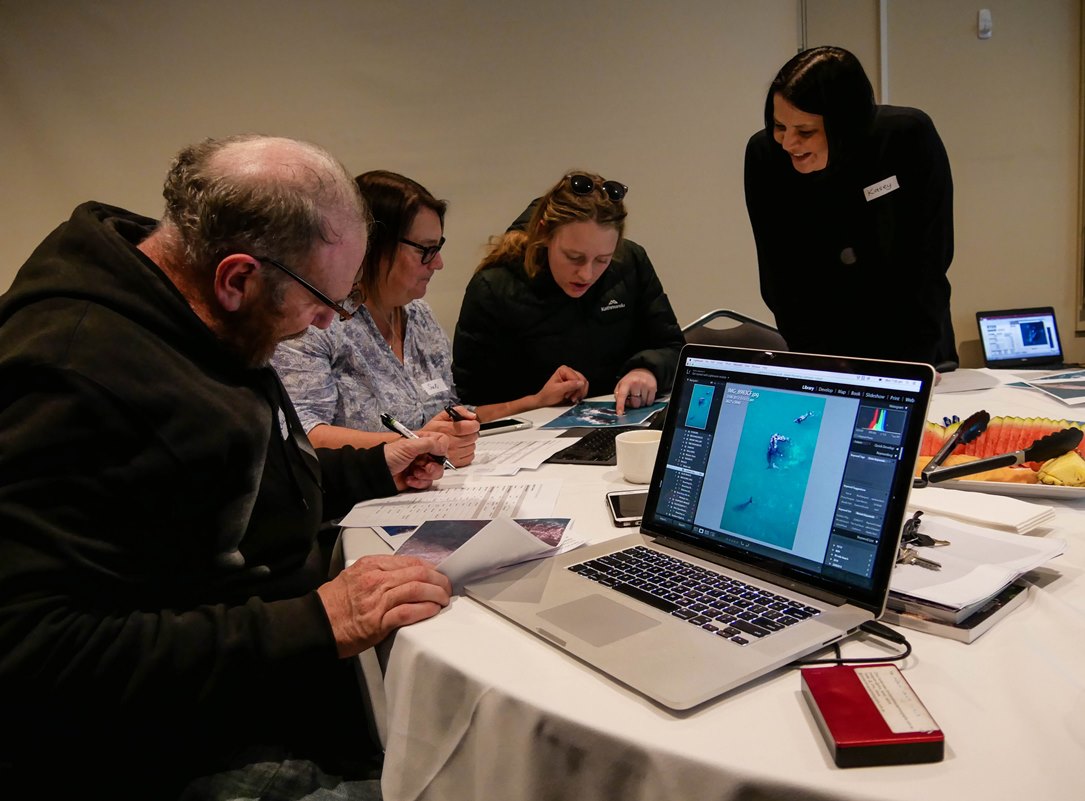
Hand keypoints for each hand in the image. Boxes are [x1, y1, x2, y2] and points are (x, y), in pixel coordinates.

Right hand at [317, 554, 452, 656]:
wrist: (315, 624)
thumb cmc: (333, 603)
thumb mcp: (354, 576)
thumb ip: (377, 573)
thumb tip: (403, 575)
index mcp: (371, 565)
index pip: (410, 561)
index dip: (429, 567)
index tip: (437, 574)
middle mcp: (376, 579)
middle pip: (418, 572)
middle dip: (438, 580)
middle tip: (446, 587)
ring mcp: (378, 599)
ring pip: (417, 589)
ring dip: (436, 594)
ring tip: (443, 599)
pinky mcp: (379, 621)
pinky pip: (408, 611)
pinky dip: (425, 610)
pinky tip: (432, 610)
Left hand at [385, 432, 448, 490]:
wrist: (378, 473)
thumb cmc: (389, 456)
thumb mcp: (410, 446)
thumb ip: (429, 444)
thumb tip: (444, 447)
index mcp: (422, 441)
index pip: (441, 442)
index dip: (441, 449)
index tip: (435, 453)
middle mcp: (424, 453)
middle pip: (441, 460)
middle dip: (434, 466)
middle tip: (426, 467)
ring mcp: (422, 467)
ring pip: (436, 473)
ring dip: (426, 475)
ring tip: (414, 473)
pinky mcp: (418, 479)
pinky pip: (428, 483)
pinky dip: (419, 482)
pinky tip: (409, 479)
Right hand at [423, 407, 479, 466]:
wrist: (421, 446)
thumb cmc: (432, 431)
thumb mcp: (442, 416)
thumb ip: (459, 411)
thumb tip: (472, 416)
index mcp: (447, 429)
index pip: (470, 427)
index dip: (473, 424)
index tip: (470, 424)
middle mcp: (450, 442)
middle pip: (473, 437)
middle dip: (471, 433)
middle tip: (463, 432)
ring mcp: (453, 454)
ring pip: (472, 447)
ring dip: (469, 443)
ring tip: (460, 440)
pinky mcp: (455, 463)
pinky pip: (470, 457)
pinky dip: (467, 453)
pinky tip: (460, 448)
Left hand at [534, 365, 588, 407]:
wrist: (546, 401)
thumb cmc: (548, 395)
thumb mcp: (558, 390)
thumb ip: (569, 385)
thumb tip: (580, 383)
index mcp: (564, 370)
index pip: (576, 378)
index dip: (574, 388)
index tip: (567, 395)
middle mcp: (569, 372)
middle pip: (582, 380)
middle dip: (578, 391)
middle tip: (572, 398)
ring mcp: (573, 378)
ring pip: (584, 385)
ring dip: (580, 393)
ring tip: (572, 398)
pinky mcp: (575, 384)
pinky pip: (584, 388)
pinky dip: (580, 394)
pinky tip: (575, 398)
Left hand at [614, 368, 657, 414]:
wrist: (644, 370)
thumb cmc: (631, 380)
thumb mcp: (621, 384)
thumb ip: (618, 394)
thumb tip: (619, 405)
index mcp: (626, 382)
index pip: (622, 395)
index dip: (620, 405)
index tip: (619, 413)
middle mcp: (636, 383)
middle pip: (635, 403)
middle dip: (633, 404)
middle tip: (632, 398)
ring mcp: (645, 385)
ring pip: (643, 404)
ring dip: (640, 403)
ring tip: (639, 395)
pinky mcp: (653, 387)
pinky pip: (650, 402)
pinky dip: (647, 402)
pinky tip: (645, 396)